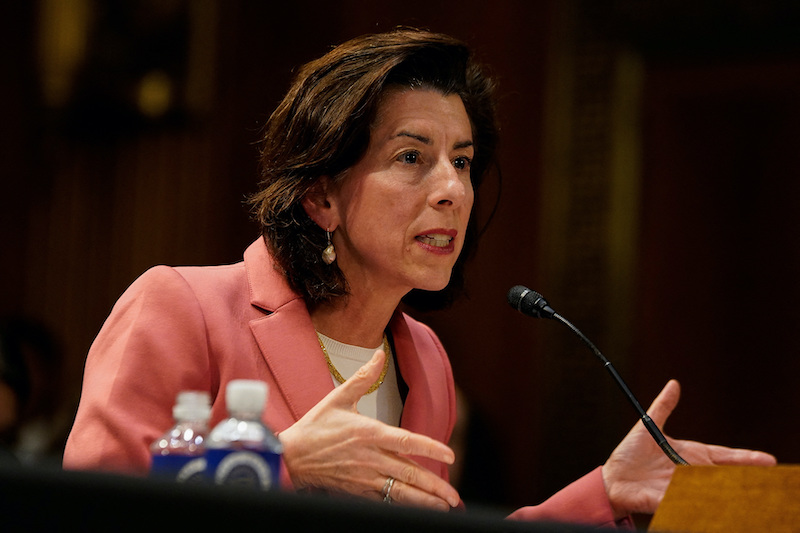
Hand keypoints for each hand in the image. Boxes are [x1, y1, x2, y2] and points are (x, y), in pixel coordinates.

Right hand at [278, 349, 460, 510]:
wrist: (290, 457)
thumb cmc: (315, 427)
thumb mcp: (339, 398)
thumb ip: (363, 378)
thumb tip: (379, 356)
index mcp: (370, 433)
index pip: (407, 441)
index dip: (431, 448)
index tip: (450, 453)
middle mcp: (371, 458)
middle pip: (410, 474)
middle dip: (435, 486)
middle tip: (453, 495)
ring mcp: (365, 477)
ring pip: (401, 493)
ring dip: (425, 501)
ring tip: (444, 507)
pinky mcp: (357, 490)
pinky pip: (384, 500)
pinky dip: (403, 506)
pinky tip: (416, 509)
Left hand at [602, 379, 776, 517]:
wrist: (613, 478)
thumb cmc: (631, 454)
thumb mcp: (648, 426)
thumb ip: (663, 407)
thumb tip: (674, 384)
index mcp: (690, 456)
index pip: (724, 457)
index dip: (746, 459)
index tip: (769, 460)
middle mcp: (691, 474)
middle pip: (724, 476)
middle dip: (744, 478)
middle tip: (763, 477)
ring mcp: (682, 489)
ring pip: (711, 491)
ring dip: (725, 492)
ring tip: (745, 493)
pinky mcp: (668, 501)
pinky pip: (685, 504)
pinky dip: (697, 504)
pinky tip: (710, 504)